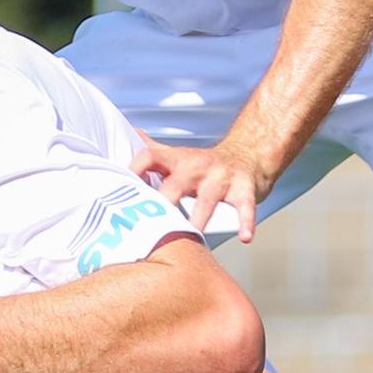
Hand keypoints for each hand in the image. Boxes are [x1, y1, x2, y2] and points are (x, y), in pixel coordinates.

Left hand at [132, 135, 275, 242]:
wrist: (248, 153)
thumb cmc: (205, 163)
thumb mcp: (177, 154)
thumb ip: (152, 150)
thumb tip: (128, 136)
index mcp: (177, 159)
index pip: (149, 157)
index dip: (134, 170)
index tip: (123, 191)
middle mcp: (197, 166)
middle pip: (175, 184)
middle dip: (164, 203)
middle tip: (152, 226)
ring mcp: (221, 177)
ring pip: (208, 199)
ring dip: (199, 218)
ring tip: (191, 234)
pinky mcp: (244, 189)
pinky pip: (245, 206)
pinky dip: (245, 222)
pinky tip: (244, 237)